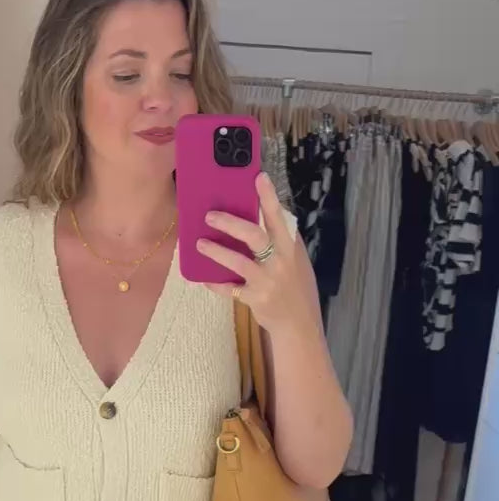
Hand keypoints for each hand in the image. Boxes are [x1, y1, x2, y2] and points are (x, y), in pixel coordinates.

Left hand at [197, 173, 313, 333]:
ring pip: (237, 262)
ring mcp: (267, 282)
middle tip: (210, 215)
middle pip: (254, 236)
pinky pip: (230, 289)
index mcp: (289, 247)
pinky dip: (215, 283)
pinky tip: (203, 278)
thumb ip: (280, 241)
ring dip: (216, 251)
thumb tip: (257, 217)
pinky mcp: (255, 299)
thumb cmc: (295, 286)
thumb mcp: (295, 260)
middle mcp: (279, 262)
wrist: (300, 324)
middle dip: (231, 223)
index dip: (268, 197)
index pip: (278, 217)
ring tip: (199, 243)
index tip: (258, 177)